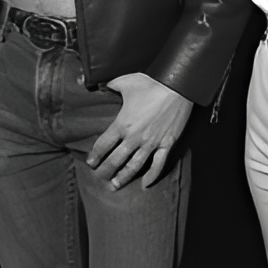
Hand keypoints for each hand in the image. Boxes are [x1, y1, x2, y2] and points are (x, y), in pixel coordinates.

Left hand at [86, 73, 192, 189]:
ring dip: (124, 177)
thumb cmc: (150, 83)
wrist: (177, 86)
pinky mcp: (167, 144)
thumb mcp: (124, 81)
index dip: (95, 155)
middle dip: (106, 170)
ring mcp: (151, 143)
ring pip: (135, 166)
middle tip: (99, 177)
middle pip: (116, 159)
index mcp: (122, 123)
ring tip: (115, 185)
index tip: (91, 162)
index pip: (104, 144)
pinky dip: (152, 176)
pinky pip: (158, 165)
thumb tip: (95, 83)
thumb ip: (108, 85)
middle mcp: (135, 137)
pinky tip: (145, 185)